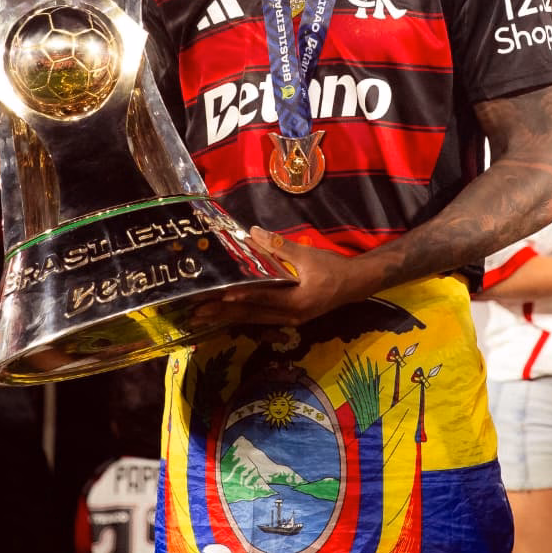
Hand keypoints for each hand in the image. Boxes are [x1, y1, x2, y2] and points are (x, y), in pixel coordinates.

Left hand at [193, 226, 360, 330]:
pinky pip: (260, 318)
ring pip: (253, 319)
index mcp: (297, 301)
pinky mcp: (288, 318)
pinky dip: (241, 315)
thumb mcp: (309, 255)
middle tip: (195, 312)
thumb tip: (253, 232)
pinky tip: (225, 314)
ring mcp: (289, 320)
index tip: (220, 296)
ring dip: (227, 317)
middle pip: (252, 315)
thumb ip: (280, 246)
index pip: (264, 298)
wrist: (356, 285)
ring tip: (201, 317)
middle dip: (223, 313)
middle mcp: (291, 315)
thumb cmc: (334, 269)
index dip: (242, 296)